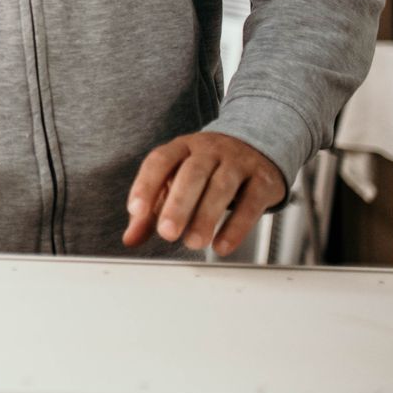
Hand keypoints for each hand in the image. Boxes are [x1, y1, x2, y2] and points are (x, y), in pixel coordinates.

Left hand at [122, 131, 286, 255]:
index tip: (135, 211)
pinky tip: (222, 246)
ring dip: (206, 217)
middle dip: (178, 204)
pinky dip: (237, 227)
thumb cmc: (208, 169)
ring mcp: (238, 162)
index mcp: (182, 147)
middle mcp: (209, 150)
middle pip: (192, 173)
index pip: (160, 161)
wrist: (256, 146)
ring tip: (193, 242)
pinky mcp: (263, 180)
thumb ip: (153, 210)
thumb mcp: (177, 181)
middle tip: (167, 233)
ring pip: (222, 186)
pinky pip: (251, 203)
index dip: (146, 185)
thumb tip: (130, 239)